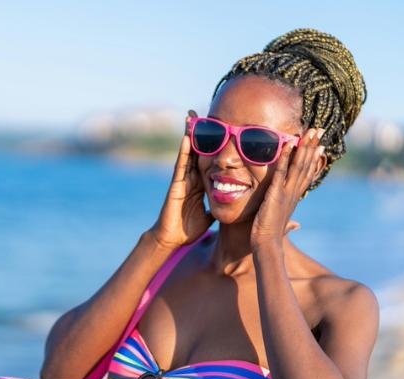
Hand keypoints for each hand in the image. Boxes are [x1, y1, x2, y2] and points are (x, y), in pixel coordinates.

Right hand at [148, 110, 215, 248]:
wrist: (173, 239)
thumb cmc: (188, 229)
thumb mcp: (208, 215)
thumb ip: (217, 209)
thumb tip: (230, 209)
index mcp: (199, 184)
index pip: (207, 160)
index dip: (212, 145)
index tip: (218, 130)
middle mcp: (190, 178)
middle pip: (196, 151)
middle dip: (198, 133)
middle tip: (201, 114)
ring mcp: (182, 180)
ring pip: (187, 153)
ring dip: (188, 135)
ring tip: (192, 117)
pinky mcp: (176, 185)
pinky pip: (180, 166)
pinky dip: (183, 152)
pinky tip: (186, 138)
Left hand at [251, 127, 325, 248]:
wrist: (267, 244)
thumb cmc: (272, 236)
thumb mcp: (282, 225)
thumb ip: (289, 222)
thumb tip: (296, 225)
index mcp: (295, 198)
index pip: (308, 175)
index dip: (314, 159)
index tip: (321, 146)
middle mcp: (294, 193)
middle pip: (307, 165)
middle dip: (313, 147)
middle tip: (319, 130)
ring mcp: (287, 192)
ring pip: (299, 166)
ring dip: (304, 147)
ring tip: (309, 132)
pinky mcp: (276, 193)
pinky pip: (281, 172)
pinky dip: (286, 158)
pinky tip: (289, 145)